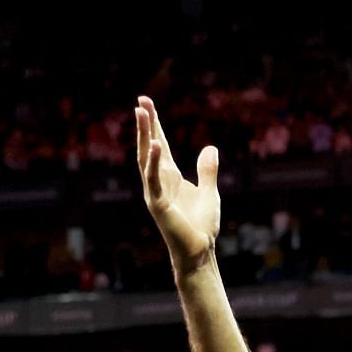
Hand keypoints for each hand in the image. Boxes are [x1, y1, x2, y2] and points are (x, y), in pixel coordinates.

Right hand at [136, 97, 220, 271]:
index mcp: (169, 177)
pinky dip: (153, 162)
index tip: (147, 103)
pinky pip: (153, 179)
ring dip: (144, 135)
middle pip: (149, 146)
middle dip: (145, 123)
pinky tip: (155, 144)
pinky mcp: (158, 204)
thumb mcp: (210, 192)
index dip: (154, 125)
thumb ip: (207, 170)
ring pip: (146, 158)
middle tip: (140, 100)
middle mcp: (158, 181)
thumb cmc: (201, 225)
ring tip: (142, 113)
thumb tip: (210, 148)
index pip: (160, 145)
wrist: (199, 251)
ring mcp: (155, 192)